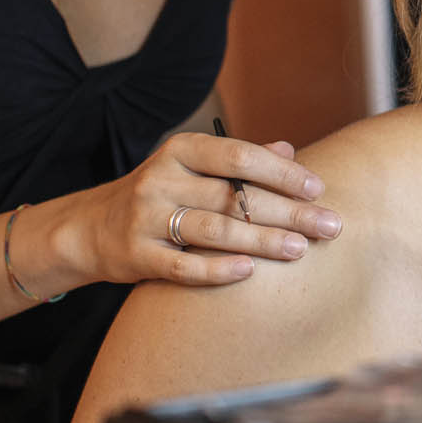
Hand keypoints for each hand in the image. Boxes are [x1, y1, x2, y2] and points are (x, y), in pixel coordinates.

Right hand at [32, 132, 341, 290]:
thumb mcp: (193, 168)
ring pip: (213, 229)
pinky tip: (249, 273)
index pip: (239, 155)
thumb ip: (239, 161)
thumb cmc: (162, 195)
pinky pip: (182, 265)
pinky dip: (216, 270)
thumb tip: (290, 150)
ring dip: (261, 241)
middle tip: (330, 226)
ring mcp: (145, 217)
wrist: (91, 228)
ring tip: (300, 250)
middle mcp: (162, 178)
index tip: (317, 188)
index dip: (281, 172)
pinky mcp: (135, 256)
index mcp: (182, 150)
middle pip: (235, 196)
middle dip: (288, 212)